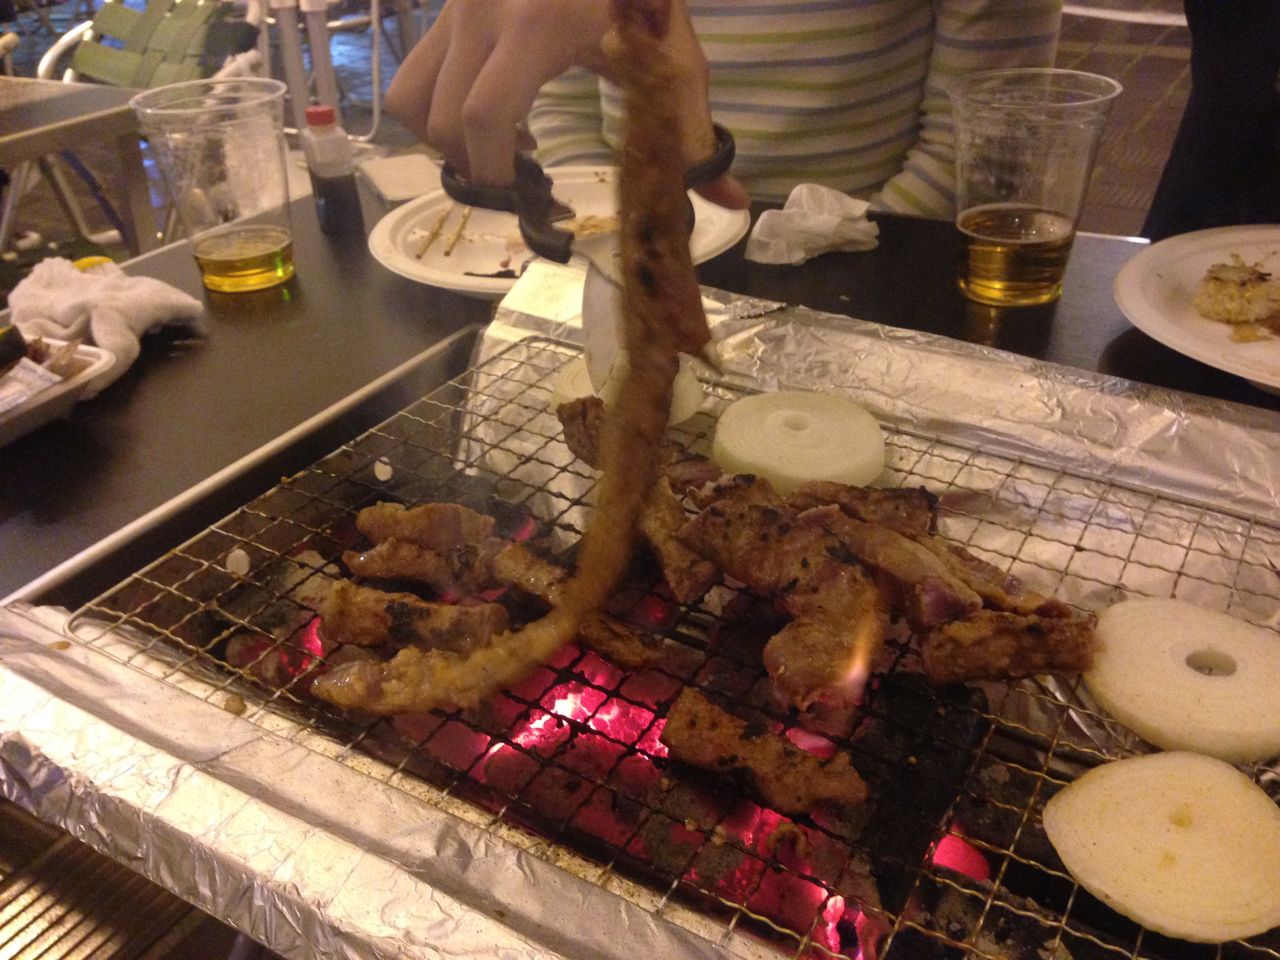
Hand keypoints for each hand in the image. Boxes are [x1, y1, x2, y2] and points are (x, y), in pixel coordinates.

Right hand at [385, 0, 748, 207]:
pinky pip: (416, 69)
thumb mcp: (673, 56)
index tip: (520, 194)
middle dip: (470, 164)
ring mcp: (455, 4)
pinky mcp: (446, 2)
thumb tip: (727, 198)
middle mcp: (480, 14)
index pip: (482, 117)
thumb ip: (693, 127)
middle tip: (513, 179)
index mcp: (533, 29)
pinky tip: (488, 104)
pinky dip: (437, 102)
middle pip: (437, 118)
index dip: (491, 171)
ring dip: (441, 136)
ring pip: (409, 94)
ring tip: (492, 144)